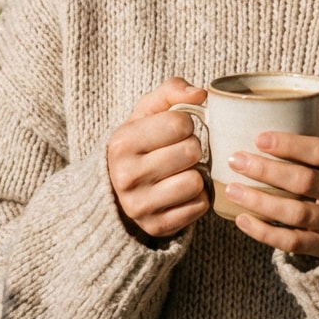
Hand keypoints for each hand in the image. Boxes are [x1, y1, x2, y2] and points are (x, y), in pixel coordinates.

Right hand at [107, 77, 209, 241]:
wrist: (118, 187)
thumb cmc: (141, 142)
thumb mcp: (147, 111)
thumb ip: (172, 91)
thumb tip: (201, 94)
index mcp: (122, 142)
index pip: (181, 123)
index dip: (186, 123)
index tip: (175, 130)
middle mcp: (126, 176)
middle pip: (192, 151)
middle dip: (192, 147)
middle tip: (179, 151)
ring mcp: (139, 206)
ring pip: (196, 181)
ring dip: (196, 174)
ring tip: (181, 171)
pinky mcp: (156, 227)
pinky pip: (199, 206)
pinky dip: (197, 197)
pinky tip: (182, 191)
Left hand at [225, 106, 318, 257]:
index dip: (291, 145)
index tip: (258, 138)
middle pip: (307, 182)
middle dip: (267, 171)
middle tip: (235, 159)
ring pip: (297, 214)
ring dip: (260, 202)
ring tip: (231, 188)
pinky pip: (294, 244)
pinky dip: (265, 233)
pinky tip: (241, 219)